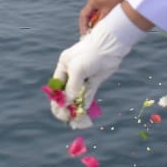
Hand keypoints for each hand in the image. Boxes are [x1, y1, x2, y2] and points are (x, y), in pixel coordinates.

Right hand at [50, 4, 145, 127]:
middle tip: (68, 118)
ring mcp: (84, 78)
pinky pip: (88, 95)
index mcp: (63, 67)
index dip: (57, 101)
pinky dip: (86, 104)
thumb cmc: (91, 53)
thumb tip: (69, 103)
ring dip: (76, 108)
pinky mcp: (95, 81)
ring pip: (77, 96)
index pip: (56, 88)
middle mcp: (72, 74)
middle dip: (65, 107)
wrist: (110, 45)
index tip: (61, 112)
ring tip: (77, 120)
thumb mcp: (78, 68)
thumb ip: (72, 86)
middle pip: (65, 94)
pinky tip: (84, 113)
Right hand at [80, 0, 140, 34]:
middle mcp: (93, 0)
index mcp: (92, 1)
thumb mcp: (108, 14)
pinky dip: (97, 19)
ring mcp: (97, 0)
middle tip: (88, 35)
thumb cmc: (118, 1)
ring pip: (91, 14)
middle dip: (86, 25)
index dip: (83, 26)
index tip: (85, 34)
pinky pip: (96, 12)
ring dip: (92, 23)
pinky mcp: (102, 2)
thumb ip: (100, 23)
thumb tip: (94, 32)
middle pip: (86, 15)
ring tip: (94, 32)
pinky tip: (100, 26)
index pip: (83, 15)